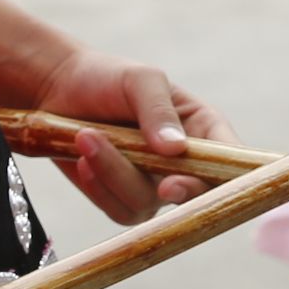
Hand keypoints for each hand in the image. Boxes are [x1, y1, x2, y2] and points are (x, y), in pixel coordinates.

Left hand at [24, 45, 226, 221]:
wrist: (59, 90)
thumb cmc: (107, 77)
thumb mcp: (139, 80)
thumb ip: (157, 110)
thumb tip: (175, 149)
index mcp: (202, 127)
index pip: (229, 160)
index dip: (222, 178)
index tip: (187, 181)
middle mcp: (184, 161)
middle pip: (196, 194)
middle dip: (177, 192)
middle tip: (163, 186)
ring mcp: (154, 184)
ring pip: (147, 204)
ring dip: (114, 173)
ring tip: (86, 137)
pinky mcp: (123, 199)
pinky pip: (118, 210)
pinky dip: (98, 185)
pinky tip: (81, 158)